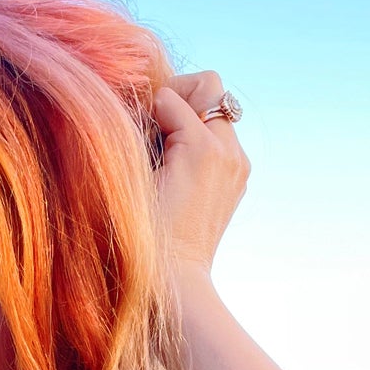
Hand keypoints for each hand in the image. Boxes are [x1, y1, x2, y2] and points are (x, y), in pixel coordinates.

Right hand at [153, 76, 249, 292]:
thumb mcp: (131, 177)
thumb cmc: (143, 234)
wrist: (175, 281)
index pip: (170, 95)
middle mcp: (229, 151)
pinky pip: (221, 140)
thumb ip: (137, 133)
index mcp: (202, 147)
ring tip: (168, 155)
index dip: (147, 111)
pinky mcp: (238, 179)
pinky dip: (200, 143)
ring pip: (217, 112)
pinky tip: (180, 173)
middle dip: (179, 102)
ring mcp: (238, 165)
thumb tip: (144, 108)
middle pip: (209, 87)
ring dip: (191, 122)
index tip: (140, 140)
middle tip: (156, 132)